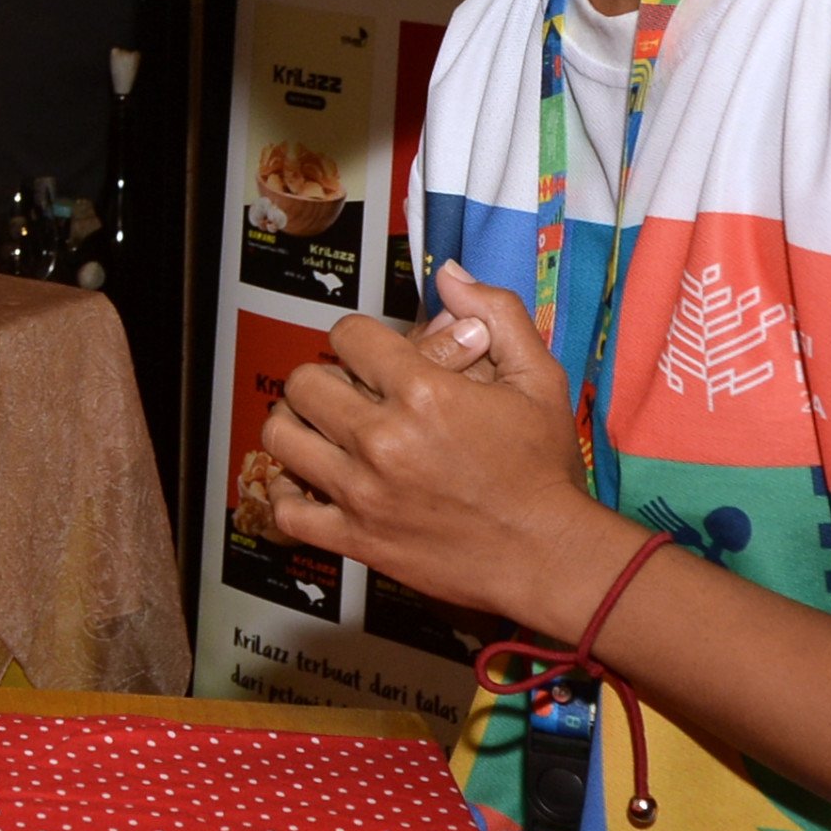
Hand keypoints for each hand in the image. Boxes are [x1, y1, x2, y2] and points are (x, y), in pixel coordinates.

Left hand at [259, 262, 630, 632]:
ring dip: (298, 426)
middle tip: (350, 393)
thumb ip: (498, 314)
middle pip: (304, 383)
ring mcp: (362, 493)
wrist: (548, 556)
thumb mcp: (540, 380)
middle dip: (325, 378)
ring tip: (325, 430)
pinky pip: (288, 509)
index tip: (376, 356)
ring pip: (282, 437)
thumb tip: (449, 273)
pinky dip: (290, 492)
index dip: (360, 338)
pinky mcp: (356, 539)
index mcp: (424, 393)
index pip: (347, 335)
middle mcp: (382, 439)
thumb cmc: (544, 469)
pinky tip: (315, 480)